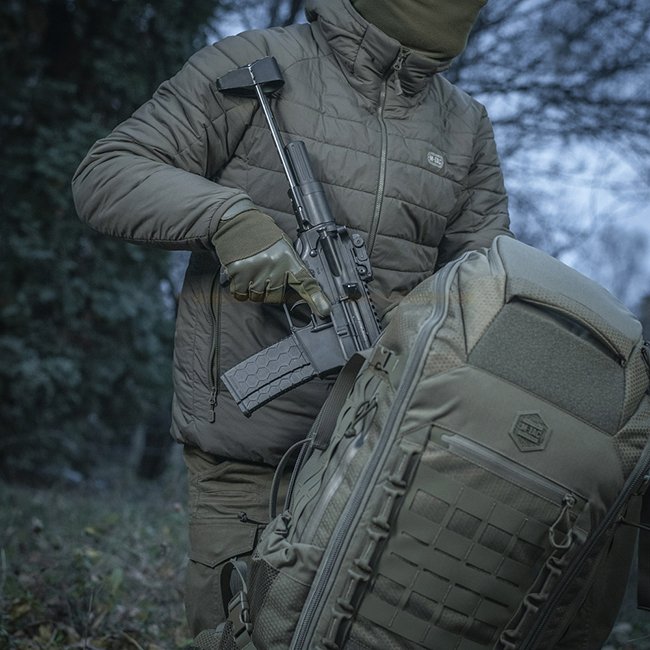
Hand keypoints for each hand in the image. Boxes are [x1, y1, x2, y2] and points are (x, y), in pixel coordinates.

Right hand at [212, 209, 329, 317]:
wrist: (237, 224)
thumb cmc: (263, 236)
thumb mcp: (283, 248)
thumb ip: (291, 268)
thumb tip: (299, 291)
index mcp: (287, 258)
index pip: (305, 281)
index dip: (315, 297)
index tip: (323, 310)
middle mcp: (272, 266)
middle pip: (277, 297)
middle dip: (274, 291)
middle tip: (268, 276)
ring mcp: (255, 271)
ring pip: (258, 297)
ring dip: (256, 290)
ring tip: (254, 271)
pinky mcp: (238, 275)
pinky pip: (242, 295)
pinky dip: (242, 290)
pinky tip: (243, 274)